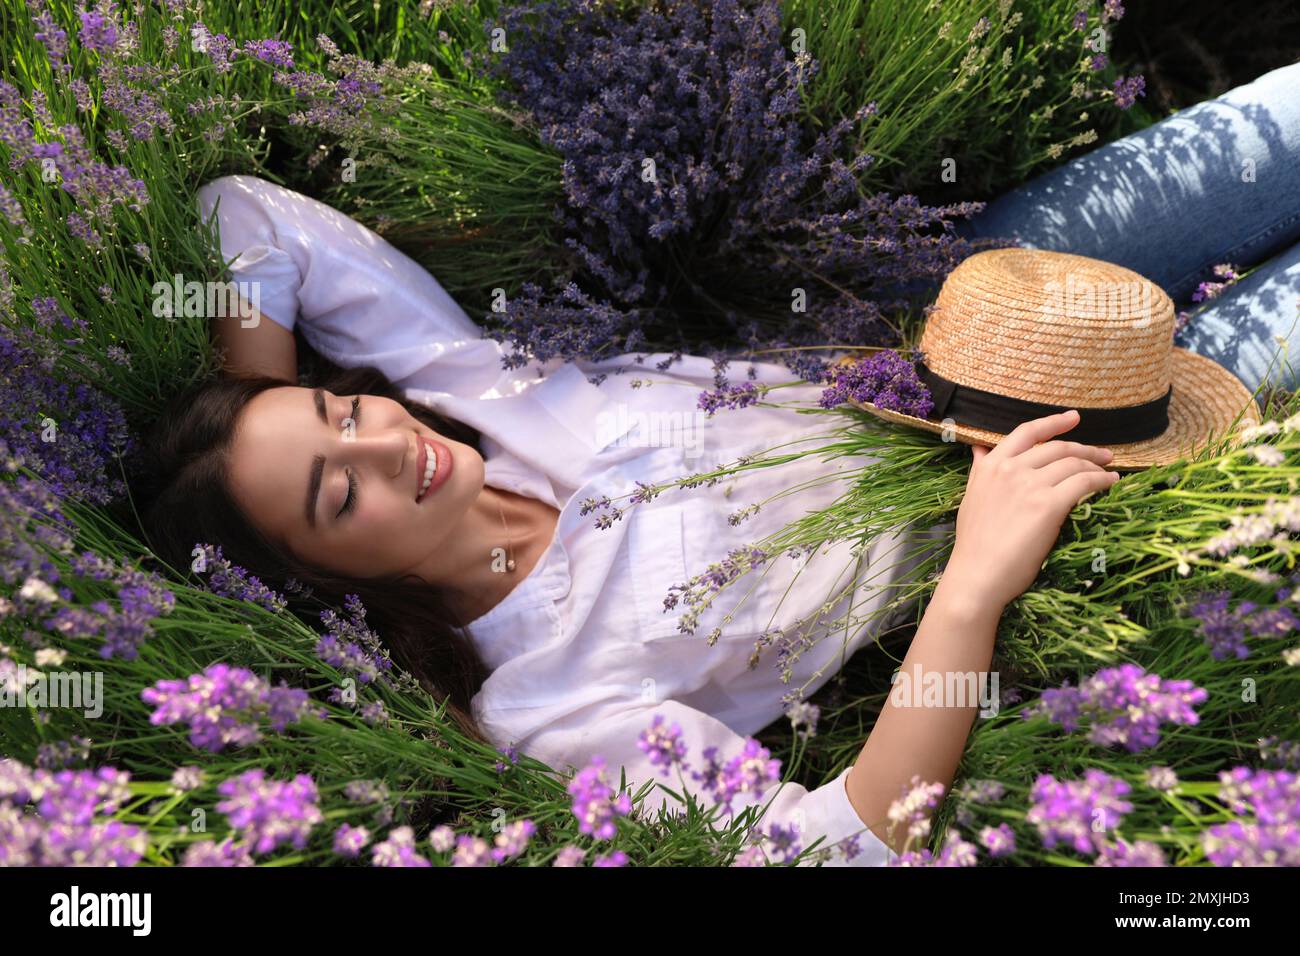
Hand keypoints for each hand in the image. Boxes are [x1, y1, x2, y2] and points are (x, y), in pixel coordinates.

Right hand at [943, 410, 1119, 612]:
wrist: (978, 574)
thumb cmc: (975, 543)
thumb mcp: (972, 496)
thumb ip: (980, 470)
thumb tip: (979, 449)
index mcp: (992, 466)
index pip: (1027, 433)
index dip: (1053, 423)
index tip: (1073, 418)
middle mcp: (1011, 469)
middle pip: (1057, 448)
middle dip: (1084, 449)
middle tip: (1103, 455)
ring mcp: (1030, 485)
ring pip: (1073, 463)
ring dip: (1096, 465)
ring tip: (1109, 471)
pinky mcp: (1049, 505)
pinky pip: (1084, 482)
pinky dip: (1101, 480)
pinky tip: (1110, 483)